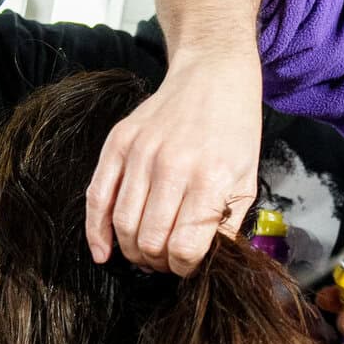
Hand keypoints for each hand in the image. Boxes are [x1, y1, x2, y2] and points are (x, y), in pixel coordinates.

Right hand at [84, 50, 261, 272]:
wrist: (212, 76)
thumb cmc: (234, 130)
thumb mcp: (246, 180)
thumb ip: (227, 225)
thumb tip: (204, 263)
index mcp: (209, 178)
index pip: (185, 247)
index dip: (185, 268)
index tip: (188, 266)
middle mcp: (171, 167)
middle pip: (150, 241)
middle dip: (158, 263)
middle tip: (166, 261)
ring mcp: (140, 154)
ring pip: (123, 225)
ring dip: (132, 251)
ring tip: (145, 253)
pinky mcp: (118, 144)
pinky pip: (97, 197)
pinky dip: (96, 232)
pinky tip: (103, 252)